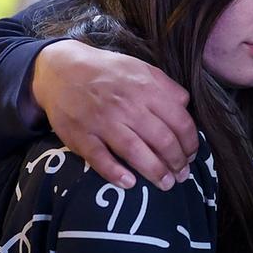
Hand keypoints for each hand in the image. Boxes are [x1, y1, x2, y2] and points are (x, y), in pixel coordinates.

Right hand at [32, 40, 198, 190]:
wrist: (61, 69)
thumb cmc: (106, 72)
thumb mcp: (140, 68)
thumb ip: (166, 86)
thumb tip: (186, 105)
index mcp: (145, 88)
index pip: (179, 121)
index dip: (190, 143)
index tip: (191, 155)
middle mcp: (126, 106)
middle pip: (161, 140)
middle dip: (177, 162)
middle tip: (182, 175)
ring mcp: (102, 122)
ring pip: (135, 151)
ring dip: (155, 172)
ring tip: (166, 184)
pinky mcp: (80, 135)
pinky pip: (100, 158)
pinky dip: (115, 173)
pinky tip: (129, 183)